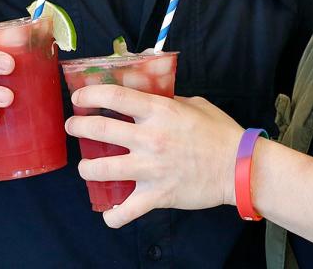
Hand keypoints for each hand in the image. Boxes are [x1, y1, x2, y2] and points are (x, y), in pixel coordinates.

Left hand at [65, 85, 242, 227]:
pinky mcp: (158, 195)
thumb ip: (168, 100)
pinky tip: (108, 215)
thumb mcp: (194, 104)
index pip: (115, 96)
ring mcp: (152, 168)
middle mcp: (151, 137)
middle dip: (79, 127)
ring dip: (86, 168)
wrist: (240, 167)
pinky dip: (113, 216)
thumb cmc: (220, 132)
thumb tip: (147, 97)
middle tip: (72, 127)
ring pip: (102, 169)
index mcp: (159, 111)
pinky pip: (126, 211)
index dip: (90, 95)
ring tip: (85, 167)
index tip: (78, 99)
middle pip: (101, 128)